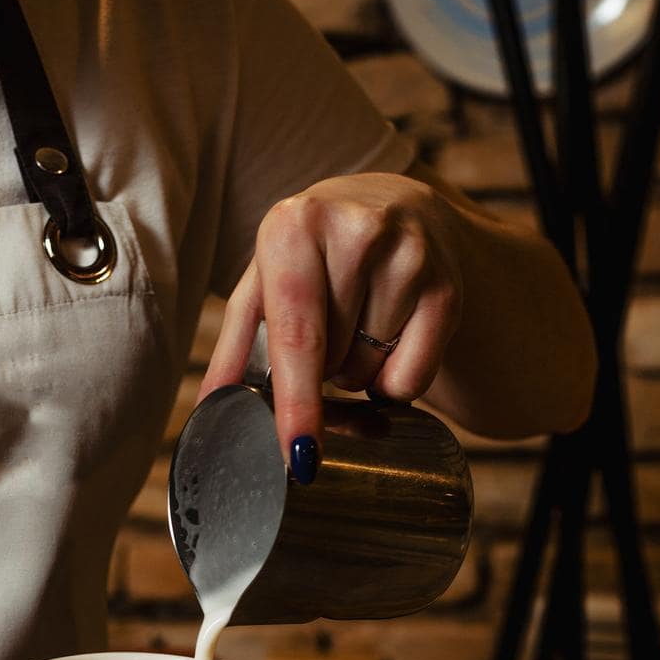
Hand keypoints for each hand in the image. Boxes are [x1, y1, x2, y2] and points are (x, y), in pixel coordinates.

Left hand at [200, 172, 464, 482]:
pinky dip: (396, 378)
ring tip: (359, 320)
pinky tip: (392, 334)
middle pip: (332, 363)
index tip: (298, 453)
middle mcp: (358, 231)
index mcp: (295, 226)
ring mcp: (411, 256)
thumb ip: (235, 345)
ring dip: (357, 371)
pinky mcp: (448, 287)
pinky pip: (412, 379)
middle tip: (326, 327)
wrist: (395, 206)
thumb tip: (211, 409)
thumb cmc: (314, 254)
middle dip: (321, 371)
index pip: (297, 334)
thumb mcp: (265, 281)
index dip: (296, 400)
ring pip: (371, 374)